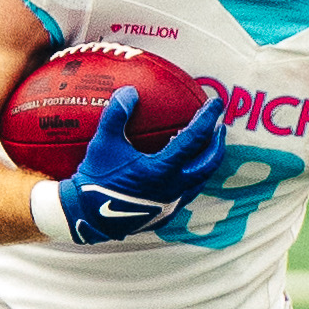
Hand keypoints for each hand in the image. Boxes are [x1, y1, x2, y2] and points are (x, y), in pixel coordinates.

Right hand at [60, 85, 227, 246]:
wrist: (88, 217)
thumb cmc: (95, 179)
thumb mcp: (103, 143)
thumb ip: (116, 114)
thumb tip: (129, 91)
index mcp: (162, 170)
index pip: (194, 139)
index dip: (207, 118)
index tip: (216, 103)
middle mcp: (173, 188)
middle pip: (208, 163)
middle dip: (218, 143)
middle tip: (220, 126)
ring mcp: (171, 204)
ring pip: (199, 181)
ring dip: (206, 161)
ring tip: (205, 147)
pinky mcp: (165, 214)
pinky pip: (186, 192)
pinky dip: (191, 176)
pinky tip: (182, 169)